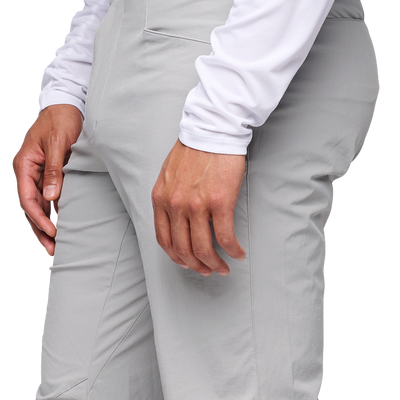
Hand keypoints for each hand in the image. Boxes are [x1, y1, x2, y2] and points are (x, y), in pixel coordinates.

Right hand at [10, 104, 84, 258]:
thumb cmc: (60, 119)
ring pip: (36, 206)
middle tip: (52, 250)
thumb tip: (51, 198)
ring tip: (55, 246)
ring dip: (45, 226)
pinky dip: (51, 214)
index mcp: (23, 163)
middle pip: (29, 207)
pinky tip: (60, 228)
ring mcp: (34, 175)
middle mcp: (25, 171)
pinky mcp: (46, 176)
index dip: (38, 217)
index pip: (26, 198)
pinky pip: (45, 200)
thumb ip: (53, 170)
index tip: (53, 231)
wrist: (66, 103)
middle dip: (40, 229)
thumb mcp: (57, 142)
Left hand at [152, 139, 246, 275]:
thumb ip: (169, 197)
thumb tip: (178, 218)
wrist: (213, 129)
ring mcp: (196, 205)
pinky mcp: (219, 202)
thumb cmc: (195, 148)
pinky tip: (238, 253)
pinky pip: (224, 237)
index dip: (176, 257)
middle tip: (207, 270)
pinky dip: (232, 250)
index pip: (164, 240)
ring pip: (203, 248)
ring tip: (223, 268)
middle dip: (195, 265)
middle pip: (182, 249)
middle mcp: (175, 205)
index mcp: (161, 199)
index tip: (186, 263)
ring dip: (214, 264)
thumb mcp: (169, 174)